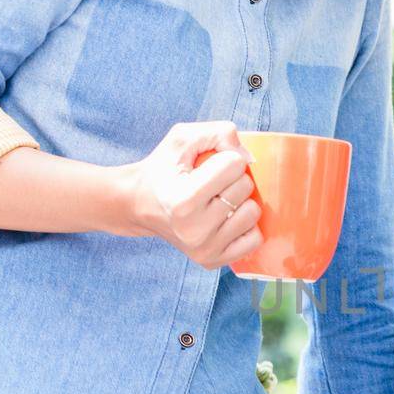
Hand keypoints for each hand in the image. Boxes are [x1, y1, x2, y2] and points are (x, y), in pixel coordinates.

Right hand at [120, 121, 261, 269]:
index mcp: (183, 199)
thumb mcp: (181, 138)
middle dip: (233, 178)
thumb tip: (250, 158)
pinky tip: (226, 220)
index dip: (225, 157)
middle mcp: (193, 229)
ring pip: (253, 214)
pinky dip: (245, 226)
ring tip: (218, 201)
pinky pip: (254, 240)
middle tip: (210, 183)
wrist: (139, 205)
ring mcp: (203, 249)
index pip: (234, 165)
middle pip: (245, 188)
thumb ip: (218, 133)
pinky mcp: (212, 261)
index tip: (207, 164)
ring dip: (241, 202)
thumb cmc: (163, 169)